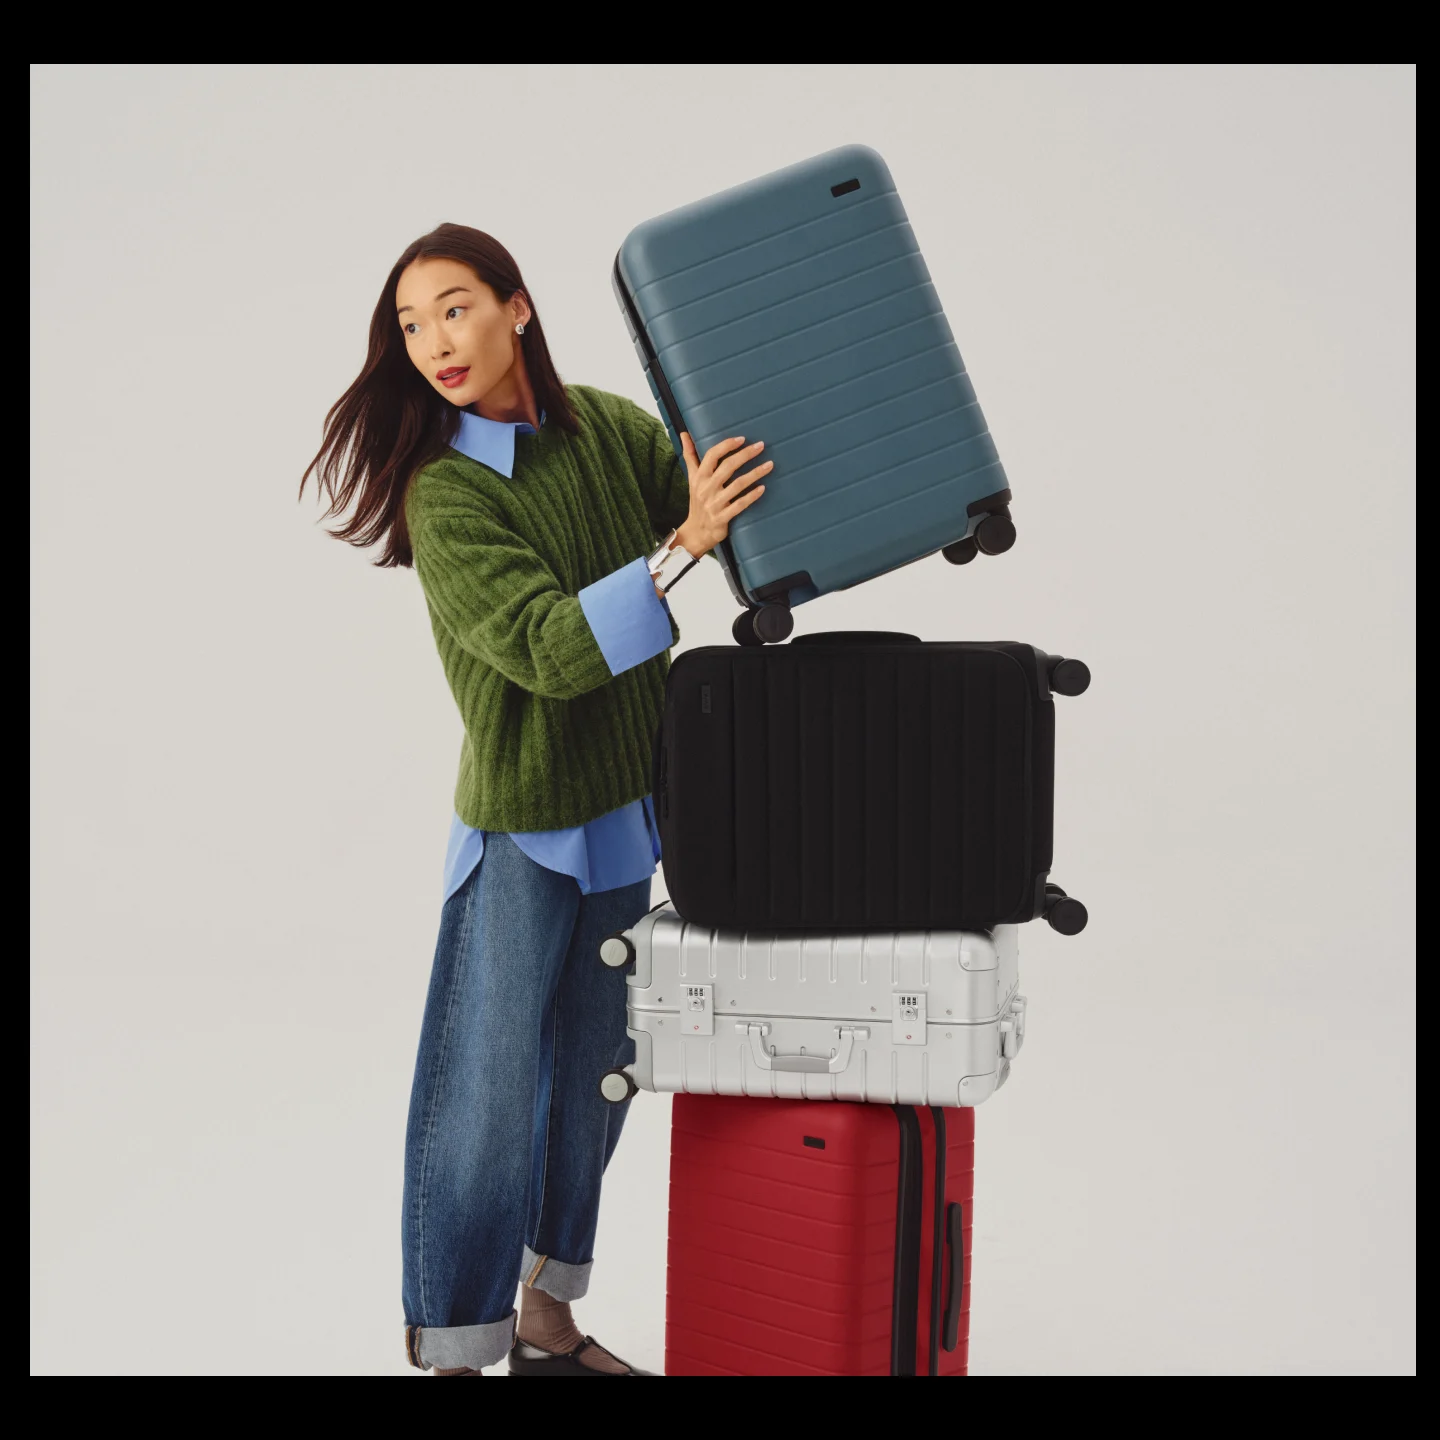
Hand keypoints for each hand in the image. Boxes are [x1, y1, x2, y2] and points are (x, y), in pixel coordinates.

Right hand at [676, 434, 770, 557]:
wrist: (696, 532)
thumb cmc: (697, 501)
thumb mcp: (691, 478)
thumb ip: (690, 455)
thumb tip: (684, 433)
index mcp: (699, 477)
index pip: (712, 455)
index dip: (727, 446)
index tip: (742, 439)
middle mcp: (706, 488)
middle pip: (727, 467)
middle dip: (745, 455)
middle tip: (761, 446)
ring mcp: (714, 503)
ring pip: (737, 485)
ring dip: (754, 474)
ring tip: (769, 465)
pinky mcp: (722, 517)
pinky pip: (740, 505)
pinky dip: (752, 496)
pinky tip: (762, 488)